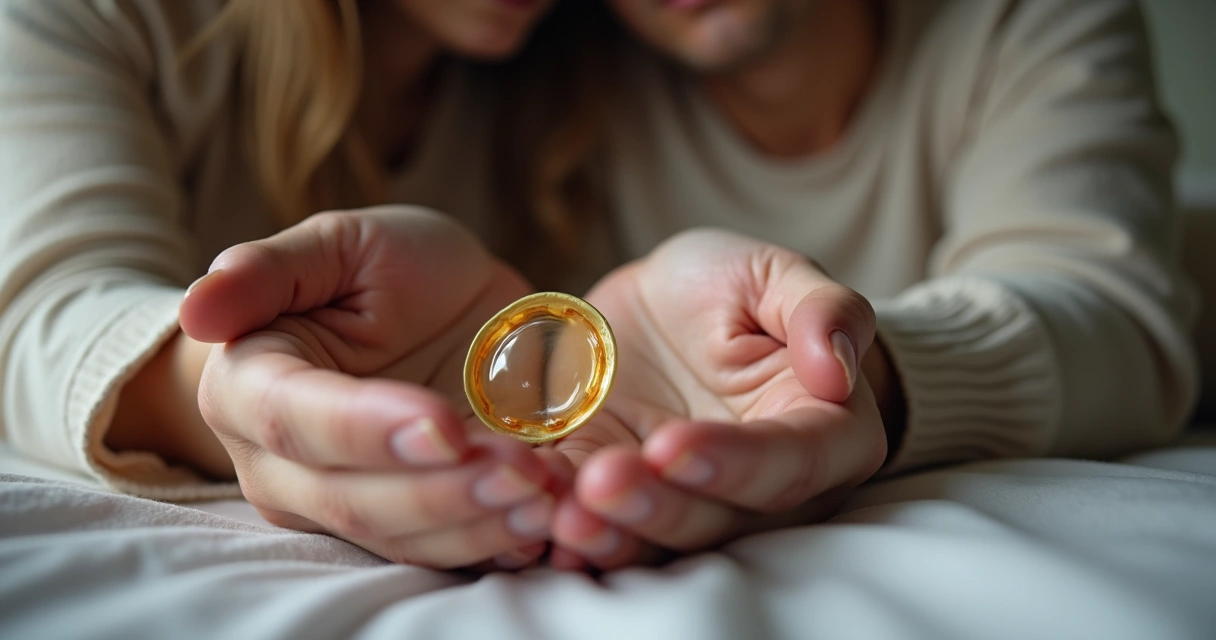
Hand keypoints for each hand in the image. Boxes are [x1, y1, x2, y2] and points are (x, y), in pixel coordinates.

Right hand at [180, 206, 568, 568]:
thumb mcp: (338, 245)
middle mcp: (284, 464)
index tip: (443, 425)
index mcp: (252, 386)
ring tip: (547, 497)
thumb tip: (196, 309)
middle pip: (352, 499)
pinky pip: (444, 553)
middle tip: (520, 471)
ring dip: (477, 526)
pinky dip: (497, 543)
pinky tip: (548, 522)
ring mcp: (343, 505)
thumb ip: (268, 271)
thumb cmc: (379, 271)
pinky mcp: (405, 527)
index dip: (366, 430)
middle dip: (440, 492)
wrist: (433, 309)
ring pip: (401, 538)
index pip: (296, 421)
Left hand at [548, 229, 887, 569]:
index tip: (671, 446)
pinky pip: (601, 528)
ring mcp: (686, 502)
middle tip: (602, 484)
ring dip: (611, 535)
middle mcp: (758, 487)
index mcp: (820, 432)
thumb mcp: (775, 274)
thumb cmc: (735, 290)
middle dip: (657, 506)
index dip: (733, 463)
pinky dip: (566, 531)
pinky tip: (535, 526)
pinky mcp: (621, 501)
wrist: (664, 311)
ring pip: (658, 539)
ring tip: (564, 519)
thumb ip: (823, 310)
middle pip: (718, 517)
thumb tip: (836, 368)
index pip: (788, 462)